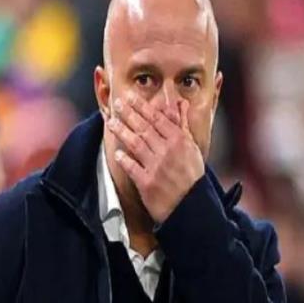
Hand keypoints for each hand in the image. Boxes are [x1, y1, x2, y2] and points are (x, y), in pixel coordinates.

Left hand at [108, 95, 204, 222]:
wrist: (192, 205)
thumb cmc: (192, 176)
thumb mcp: (192, 148)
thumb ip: (183, 125)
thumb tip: (181, 103)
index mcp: (179, 141)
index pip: (157, 119)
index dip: (142, 106)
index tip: (130, 97)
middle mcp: (168, 151)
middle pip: (145, 128)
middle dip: (129, 114)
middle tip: (116, 103)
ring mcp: (157, 167)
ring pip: (136, 145)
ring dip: (122, 132)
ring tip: (111, 122)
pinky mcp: (148, 184)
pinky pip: (133, 168)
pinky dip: (124, 160)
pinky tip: (116, 153)